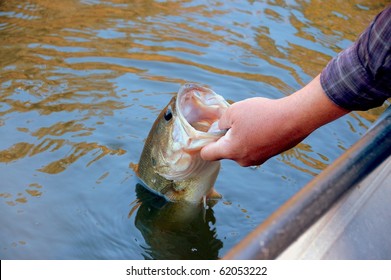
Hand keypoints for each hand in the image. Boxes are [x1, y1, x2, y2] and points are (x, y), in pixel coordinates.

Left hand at [200, 75, 348, 165]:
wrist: (295, 119)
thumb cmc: (262, 114)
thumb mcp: (234, 111)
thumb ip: (220, 121)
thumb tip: (218, 129)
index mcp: (231, 151)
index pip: (208, 155)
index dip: (203, 145)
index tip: (205, 135)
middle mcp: (243, 160)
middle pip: (225, 151)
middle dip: (226, 137)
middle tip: (234, 121)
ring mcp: (257, 160)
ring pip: (241, 149)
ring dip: (241, 137)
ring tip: (252, 121)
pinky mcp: (269, 156)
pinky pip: (254, 148)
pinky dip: (254, 138)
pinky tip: (263, 125)